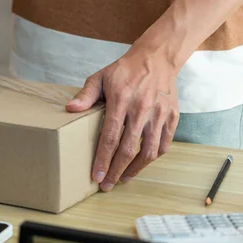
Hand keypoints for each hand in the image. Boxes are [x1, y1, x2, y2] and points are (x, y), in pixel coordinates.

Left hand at [66, 48, 179, 191]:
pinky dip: (153, 157)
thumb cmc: (125, 70)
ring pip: (149, 151)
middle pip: (129, 149)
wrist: (157, 58)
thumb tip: (70, 109)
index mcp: (122, 99)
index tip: (96, 176)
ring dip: (135, 169)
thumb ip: (86, 95)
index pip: (110, 136)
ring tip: (122, 178)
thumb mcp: (101, 77)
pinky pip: (164, 144)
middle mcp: (142, 108)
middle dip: (116, 171)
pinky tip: (141, 163)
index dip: (102, 159)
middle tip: (106, 185)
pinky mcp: (173, 116)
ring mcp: (160, 114)